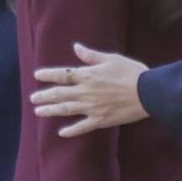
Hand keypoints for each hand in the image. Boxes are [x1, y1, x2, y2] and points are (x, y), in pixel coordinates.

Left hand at [32, 42, 148, 137]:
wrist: (148, 93)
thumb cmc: (132, 73)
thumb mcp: (111, 59)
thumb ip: (91, 56)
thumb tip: (76, 47)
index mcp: (88, 76)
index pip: (63, 74)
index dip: (48, 74)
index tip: (37, 75)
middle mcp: (86, 92)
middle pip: (59, 94)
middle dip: (44, 95)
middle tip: (33, 98)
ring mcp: (92, 108)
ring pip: (66, 110)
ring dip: (50, 110)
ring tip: (38, 111)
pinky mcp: (100, 120)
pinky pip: (82, 127)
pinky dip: (71, 131)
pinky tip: (61, 133)